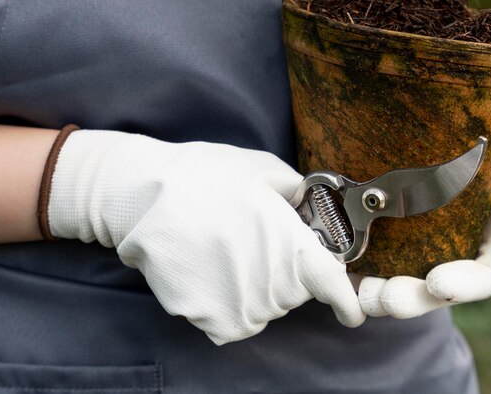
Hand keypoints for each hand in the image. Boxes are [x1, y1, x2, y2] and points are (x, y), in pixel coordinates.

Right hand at [46, 130, 365, 344]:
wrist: (142, 194)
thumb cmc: (205, 175)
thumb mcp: (266, 170)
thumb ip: (300, 197)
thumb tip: (316, 212)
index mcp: (289, 244)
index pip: (330, 283)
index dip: (344, 300)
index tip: (349, 311)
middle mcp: (268, 281)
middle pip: (295, 294)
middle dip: (287, 273)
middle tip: (255, 241)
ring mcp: (236, 305)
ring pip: (265, 309)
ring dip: (258, 290)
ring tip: (227, 251)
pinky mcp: (206, 319)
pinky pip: (233, 320)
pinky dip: (229, 303)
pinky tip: (210, 269)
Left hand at [356, 161, 490, 317]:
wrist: (437, 151)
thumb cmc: (483, 165)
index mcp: (490, 252)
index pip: (483, 279)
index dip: (462, 285)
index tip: (436, 283)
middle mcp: (456, 267)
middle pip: (436, 294)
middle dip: (412, 300)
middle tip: (388, 297)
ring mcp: (420, 265)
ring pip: (402, 291)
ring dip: (382, 297)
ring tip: (364, 292)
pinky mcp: (389, 257)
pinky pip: (373, 275)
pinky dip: (357, 281)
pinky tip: (344, 278)